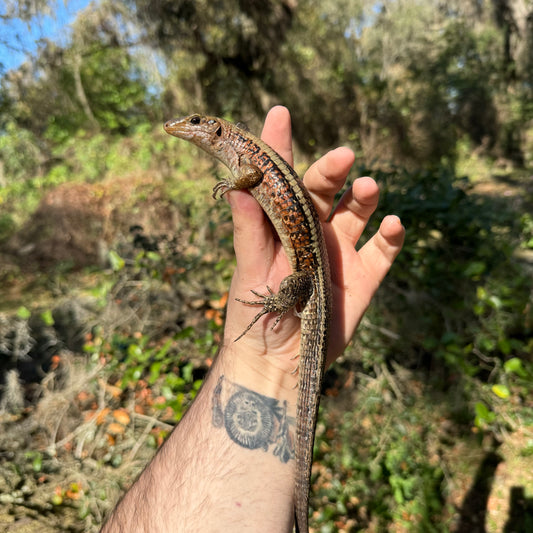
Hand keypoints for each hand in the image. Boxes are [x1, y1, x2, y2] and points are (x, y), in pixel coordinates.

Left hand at [221, 106, 403, 385]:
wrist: (278, 361)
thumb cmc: (256, 313)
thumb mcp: (249, 269)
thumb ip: (248, 230)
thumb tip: (237, 186)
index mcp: (282, 224)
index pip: (282, 179)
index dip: (280, 147)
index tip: (278, 113)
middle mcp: (313, 230)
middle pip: (325, 189)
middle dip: (332, 170)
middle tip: (342, 158)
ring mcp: (341, 251)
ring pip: (359, 210)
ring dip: (366, 195)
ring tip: (368, 186)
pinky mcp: (364, 276)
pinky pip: (384, 249)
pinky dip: (392, 235)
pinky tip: (395, 224)